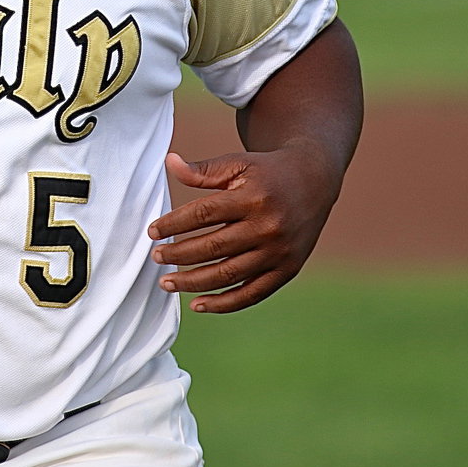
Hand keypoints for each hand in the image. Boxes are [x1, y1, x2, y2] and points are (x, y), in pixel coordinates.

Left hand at [148, 143, 340, 313]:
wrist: (314, 181)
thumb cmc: (266, 172)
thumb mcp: (237, 164)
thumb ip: (202, 170)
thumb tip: (169, 162)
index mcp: (253, 197)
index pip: (203, 215)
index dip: (174, 224)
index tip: (152, 231)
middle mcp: (268, 227)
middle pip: (213, 247)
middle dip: (178, 255)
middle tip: (155, 257)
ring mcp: (279, 252)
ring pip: (229, 275)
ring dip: (193, 283)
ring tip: (167, 283)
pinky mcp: (288, 270)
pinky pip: (252, 294)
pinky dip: (224, 303)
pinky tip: (198, 304)